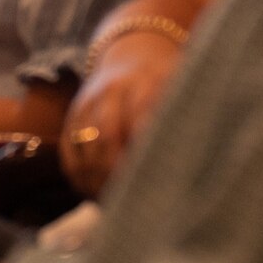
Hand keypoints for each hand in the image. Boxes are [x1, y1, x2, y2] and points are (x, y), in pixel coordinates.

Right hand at [58, 31, 183, 198]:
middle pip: (107, 135)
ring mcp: (88, 101)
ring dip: (96, 180)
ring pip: (84, 146)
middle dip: (117, 174)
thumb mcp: (182, 93)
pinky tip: (94, 195)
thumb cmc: (168, 86)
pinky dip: (79, 177)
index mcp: (146, 83)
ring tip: (112, 205)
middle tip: (131, 203)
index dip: (144, 152)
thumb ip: (186, 123)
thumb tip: (194, 165)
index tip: (156, 183)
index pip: (142, 118)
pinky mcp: (73, 114)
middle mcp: (112, 90)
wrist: (134, 57)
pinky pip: (68, 150)